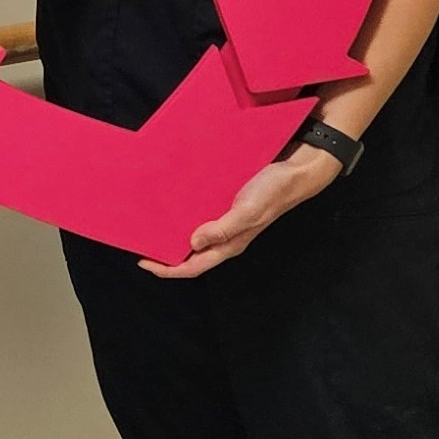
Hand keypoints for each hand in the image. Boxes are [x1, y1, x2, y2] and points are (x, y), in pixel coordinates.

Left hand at [143, 145, 344, 280]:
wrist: (297, 169)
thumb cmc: (274, 191)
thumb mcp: (248, 211)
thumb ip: (223, 229)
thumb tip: (193, 243)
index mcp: (230, 244)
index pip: (193, 266)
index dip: (167, 269)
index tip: (143, 262)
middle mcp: (227, 236)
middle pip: (191, 254)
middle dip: (166, 254)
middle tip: (141, 244)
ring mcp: (228, 220)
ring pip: (195, 234)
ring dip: (174, 233)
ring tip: (151, 225)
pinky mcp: (228, 204)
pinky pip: (202, 214)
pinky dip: (186, 213)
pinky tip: (174, 203)